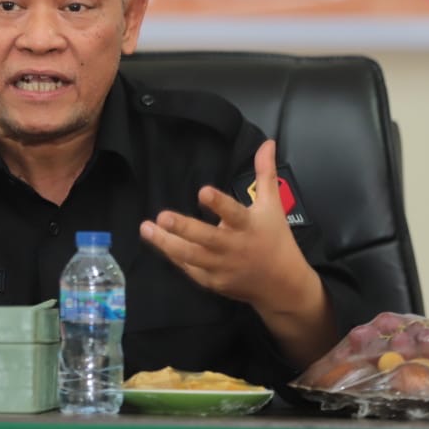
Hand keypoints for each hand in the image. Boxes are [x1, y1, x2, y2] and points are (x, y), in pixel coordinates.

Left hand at [139, 140, 336, 365]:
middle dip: (183, 228)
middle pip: (205, 238)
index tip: (202, 191)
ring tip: (145, 228)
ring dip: (166, 243)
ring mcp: (221, 267)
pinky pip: (189, 269)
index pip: (234, 213)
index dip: (219, 204)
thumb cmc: (275, 238)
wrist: (282, 285)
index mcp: (248, 226)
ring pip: (190, 256)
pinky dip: (174, 257)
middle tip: (162, 215)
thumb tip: (267, 143)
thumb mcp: (272, 205)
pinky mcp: (212, 282)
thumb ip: (265, 174)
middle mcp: (233, 247)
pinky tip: (157, 243)